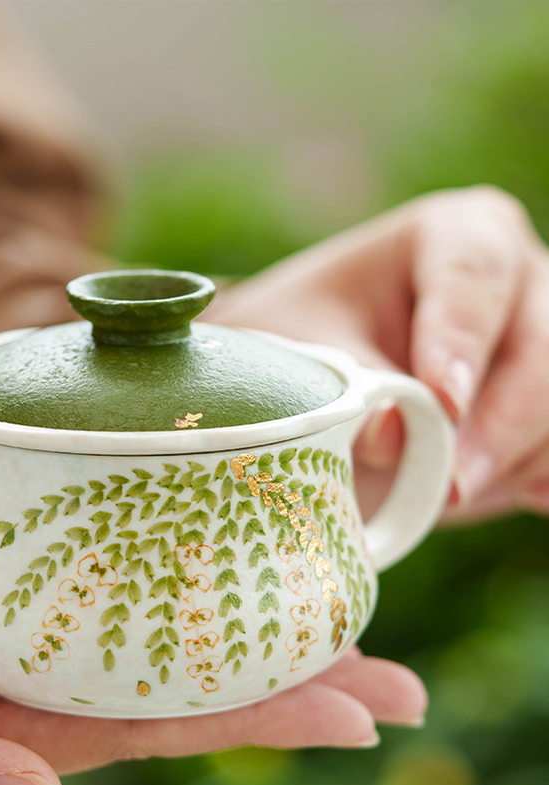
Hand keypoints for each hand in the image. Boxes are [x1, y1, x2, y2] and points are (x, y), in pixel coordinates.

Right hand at [0, 582, 425, 784]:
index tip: (358, 711)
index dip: (255, 719)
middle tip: (392, 673)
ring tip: (316, 613)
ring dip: (220, 630)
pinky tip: (182, 568)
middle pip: (163, 689)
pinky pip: (69, 602)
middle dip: (280, 682)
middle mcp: (1, 699)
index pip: (147, 728)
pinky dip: (136, 585)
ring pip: (125, 643)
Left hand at [211, 185, 548, 520]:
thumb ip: (351, 392)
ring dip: (513, 461)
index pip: (475, 276)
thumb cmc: (311, 343)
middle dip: (501, 425)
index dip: (461, 340)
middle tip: (452, 486)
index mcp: (461, 236)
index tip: (443, 402)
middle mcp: (524, 280)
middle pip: (543, 350)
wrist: (322, 379)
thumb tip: (394, 434)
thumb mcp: (309, 358)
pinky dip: (538, 478)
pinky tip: (522, 497)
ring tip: (448, 498)